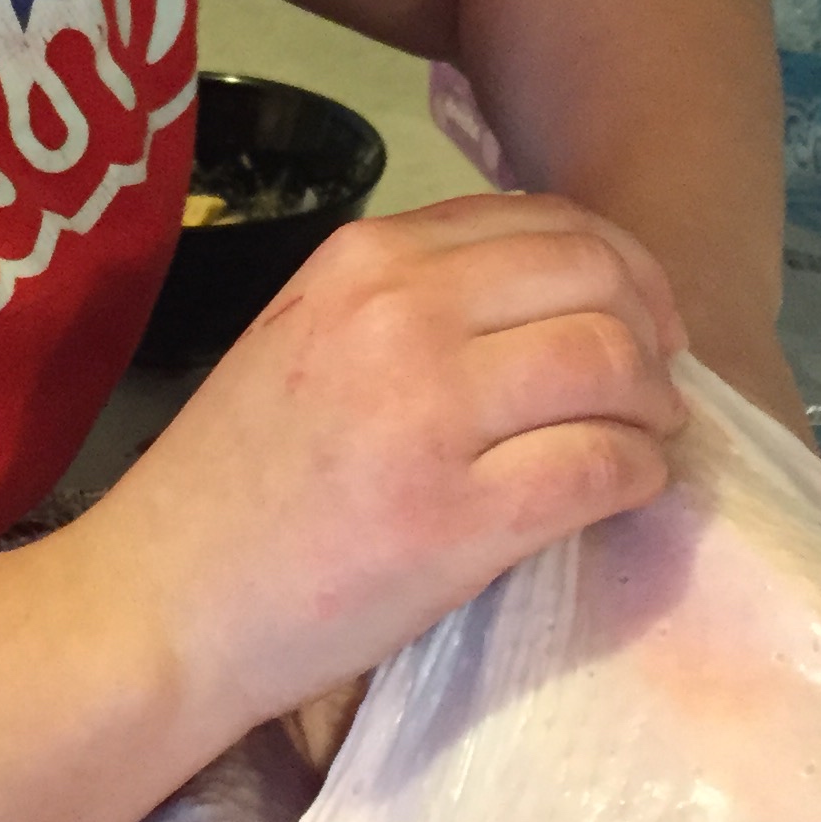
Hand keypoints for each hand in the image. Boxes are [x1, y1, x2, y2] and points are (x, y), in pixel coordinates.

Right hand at [84, 193, 687, 734]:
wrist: (163, 600)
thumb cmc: (237, 481)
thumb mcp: (309, 335)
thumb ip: (412, 298)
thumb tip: (557, 297)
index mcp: (367, 259)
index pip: (544, 221)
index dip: (620, 265)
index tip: (637, 318)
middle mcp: (402, 313)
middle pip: (596, 280)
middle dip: (652, 329)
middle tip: (656, 385)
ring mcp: (431, 412)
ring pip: (612, 364)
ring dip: (653, 405)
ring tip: (645, 439)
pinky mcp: (458, 517)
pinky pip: (602, 468)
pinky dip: (639, 476)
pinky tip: (627, 491)